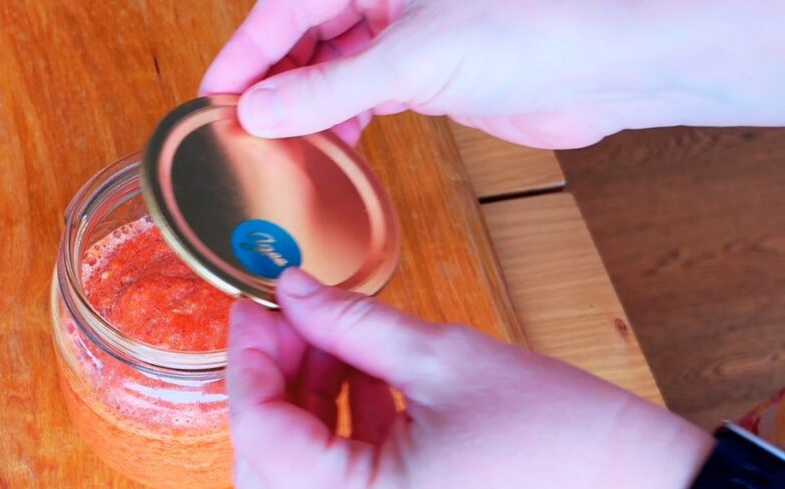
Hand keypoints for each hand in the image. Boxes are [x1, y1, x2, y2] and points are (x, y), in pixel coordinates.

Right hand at [202, 0, 784, 147]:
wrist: (605, 67)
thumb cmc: (533, 30)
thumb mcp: (411, 59)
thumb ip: (329, 87)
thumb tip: (262, 109)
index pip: (285, 8)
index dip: (245, 53)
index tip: (213, 95)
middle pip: (304, 36)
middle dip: (273, 81)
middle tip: (240, 125)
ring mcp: (406, 36)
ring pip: (332, 68)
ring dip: (305, 105)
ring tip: (277, 142)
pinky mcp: (427, 75)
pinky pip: (365, 95)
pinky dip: (342, 120)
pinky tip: (328, 144)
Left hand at [227, 269, 711, 488]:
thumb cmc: (566, 443)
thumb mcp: (446, 360)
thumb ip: (352, 324)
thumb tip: (295, 291)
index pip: (260, 430)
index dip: (249, 357)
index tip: (254, 306)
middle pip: (267, 463)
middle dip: (274, 381)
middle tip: (292, 319)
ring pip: (300, 480)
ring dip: (307, 406)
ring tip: (336, 342)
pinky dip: (340, 438)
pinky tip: (366, 382)